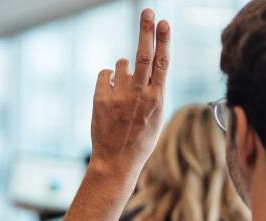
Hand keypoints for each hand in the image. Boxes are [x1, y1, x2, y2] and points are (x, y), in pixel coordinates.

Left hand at [90, 9, 170, 175]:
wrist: (117, 160)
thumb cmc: (140, 138)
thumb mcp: (157, 115)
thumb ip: (153, 90)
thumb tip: (145, 66)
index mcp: (157, 98)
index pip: (162, 63)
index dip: (163, 40)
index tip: (165, 22)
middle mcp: (139, 95)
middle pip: (143, 55)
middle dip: (146, 30)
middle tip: (147, 11)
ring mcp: (118, 96)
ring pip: (122, 64)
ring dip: (123, 70)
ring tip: (124, 93)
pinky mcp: (101, 99)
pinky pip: (105, 75)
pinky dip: (108, 79)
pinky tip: (110, 95)